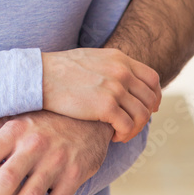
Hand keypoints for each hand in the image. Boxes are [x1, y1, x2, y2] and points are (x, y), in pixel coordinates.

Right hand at [42, 48, 160, 141]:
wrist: (40, 76)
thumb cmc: (60, 70)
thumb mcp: (92, 59)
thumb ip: (111, 67)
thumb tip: (122, 82)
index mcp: (119, 58)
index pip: (152, 79)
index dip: (153, 97)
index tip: (147, 109)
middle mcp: (121, 71)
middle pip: (150, 99)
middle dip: (144, 116)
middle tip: (130, 125)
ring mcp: (115, 87)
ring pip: (142, 115)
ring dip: (134, 128)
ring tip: (119, 133)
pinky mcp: (106, 105)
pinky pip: (128, 126)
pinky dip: (123, 135)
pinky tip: (111, 136)